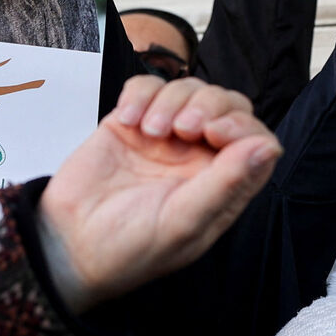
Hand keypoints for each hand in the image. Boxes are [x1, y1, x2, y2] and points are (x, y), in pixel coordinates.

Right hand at [39, 76, 282, 311]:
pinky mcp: (130, 123)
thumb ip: (227, 183)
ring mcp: (164, 138)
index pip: (256, 140)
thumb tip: (267, 147)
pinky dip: (140, 94)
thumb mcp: (183, 222)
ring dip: (170, 100)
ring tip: (148, 130)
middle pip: (227, 106)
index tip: (213, 133)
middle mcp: (198, 158)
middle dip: (208, 105)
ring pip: (188, 89)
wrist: (68, 243)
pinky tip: (128, 118)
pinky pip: (147, 86)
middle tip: (182, 128)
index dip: (242, 127)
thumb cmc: (129, 249)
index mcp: (222, 186)